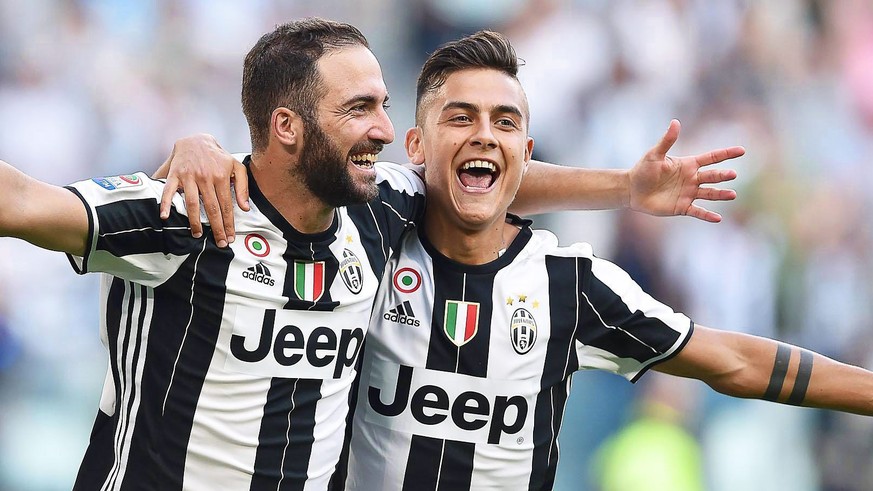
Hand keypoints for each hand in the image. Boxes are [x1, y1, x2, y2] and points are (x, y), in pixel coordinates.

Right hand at [155, 134, 249, 246]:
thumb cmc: (218, 157)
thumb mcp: (236, 167)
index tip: (230, 237)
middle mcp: (206, 177)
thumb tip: (245, 208)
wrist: (196, 140)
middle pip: (212, 208)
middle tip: (219, 243)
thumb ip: (243, 187)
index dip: (229, 223)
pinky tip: (164, 216)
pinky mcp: (175, 174)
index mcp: (221, 177)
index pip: (227, 205)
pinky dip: (165, 203)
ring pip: (192, 203)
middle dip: (217, 228)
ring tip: (198, 235)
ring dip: (194, 221)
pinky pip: (168, 190)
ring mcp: (189, 176)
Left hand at [628, 119, 742, 222]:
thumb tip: (675, 122)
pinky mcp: (682, 207)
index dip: (726, 154)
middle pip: (712, 176)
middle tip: (732, 174)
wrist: (632, 190)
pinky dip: (707, 215)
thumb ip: (667, 140)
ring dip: (721, 194)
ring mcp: (688, 194)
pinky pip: (697, 211)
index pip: (711, 158)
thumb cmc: (643, 170)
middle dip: (723, 176)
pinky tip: (718, 218)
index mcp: (688, 164)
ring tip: (732, 195)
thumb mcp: (655, 154)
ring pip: (709, 194)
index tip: (741, 151)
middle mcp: (692, 179)